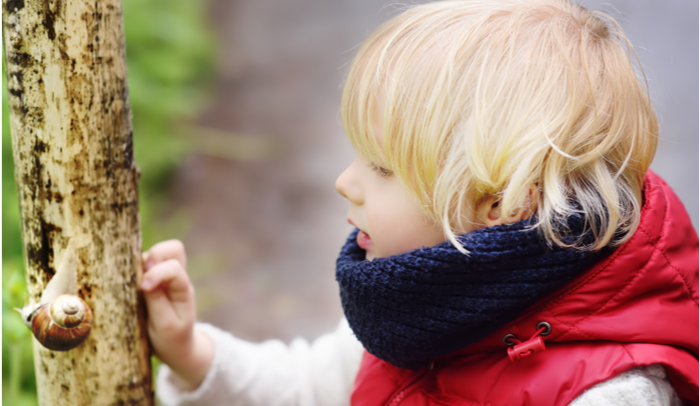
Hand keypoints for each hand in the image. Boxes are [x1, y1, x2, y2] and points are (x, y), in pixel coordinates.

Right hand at [140, 240, 213, 389]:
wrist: (176, 349)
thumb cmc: (171, 338)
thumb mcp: (164, 325)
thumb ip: (156, 300)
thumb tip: (144, 279)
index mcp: (183, 290)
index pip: (174, 268)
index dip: (157, 273)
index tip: (143, 288)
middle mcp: (177, 278)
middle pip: (172, 249)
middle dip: (154, 255)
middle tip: (139, 274)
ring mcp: (166, 277)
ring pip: (159, 252)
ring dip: (144, 261)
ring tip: (132, 281)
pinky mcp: (154, 280)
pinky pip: (146, 262)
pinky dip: (137, 266)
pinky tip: (128, 282)